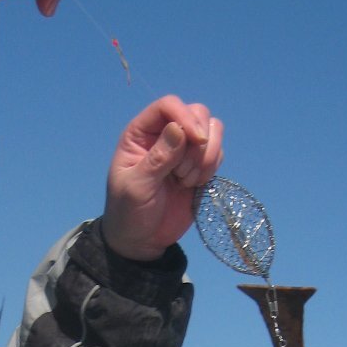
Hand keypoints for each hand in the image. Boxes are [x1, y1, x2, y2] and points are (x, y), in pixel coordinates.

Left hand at [100, 98, 223, 259]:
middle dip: (199, 141)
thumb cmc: (129, 212)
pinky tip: (195, 185)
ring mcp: (184, 150)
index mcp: (141, 133)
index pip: (168, 105)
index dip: (185, 117)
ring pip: (212, 130)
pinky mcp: (199, 166)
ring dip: (207, 155)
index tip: (196, 139)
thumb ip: (158, 158)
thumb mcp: (137, 186)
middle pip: (197, 113)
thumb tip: (179, 129)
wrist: (141, 241)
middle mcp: (164, 135)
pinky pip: (217, 153)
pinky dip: (212, 167)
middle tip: (183, 172)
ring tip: (188, 181)